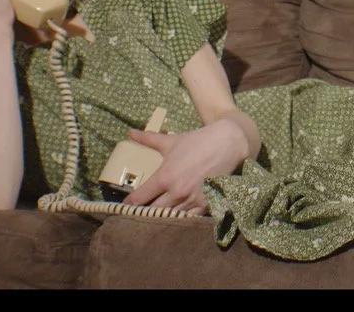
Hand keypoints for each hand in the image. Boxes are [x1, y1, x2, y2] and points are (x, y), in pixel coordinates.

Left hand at [122, 119, 249, 213]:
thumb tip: (130, 133)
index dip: (129, 204)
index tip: (125, 206)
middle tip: (136, 215)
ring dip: (161, 218)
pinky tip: (175, 218)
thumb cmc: (197, 141)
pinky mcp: (206, 204)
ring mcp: (192, 199)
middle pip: (151, 212)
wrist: (227, 143)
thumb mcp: (171, 141)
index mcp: (165, 176)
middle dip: (142, 213)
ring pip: (169, 218)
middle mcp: (177, 191)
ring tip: (153, 220)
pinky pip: (188, 219)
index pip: (139, 198)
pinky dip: (180, 219)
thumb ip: (148, 139)